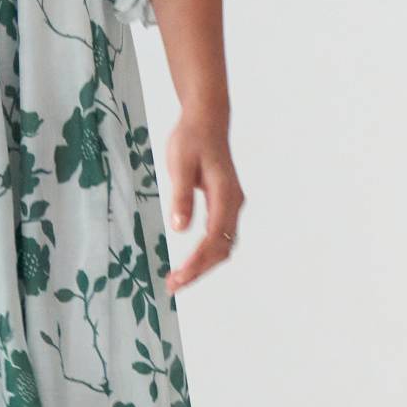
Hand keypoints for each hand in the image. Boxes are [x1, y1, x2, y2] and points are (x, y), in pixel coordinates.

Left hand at [163, 113, 243, 293]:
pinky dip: (206, 253)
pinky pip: (220, 235)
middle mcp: (233, 203)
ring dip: (203, 265)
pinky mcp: (225, 204)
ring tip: (178, 279)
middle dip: (199, 270)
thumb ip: (181, 196)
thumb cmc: (191, 139)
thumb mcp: (179, 164)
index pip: (214, 238)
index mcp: (225, 194)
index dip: (197, 262)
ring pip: (223, 245)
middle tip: (173, 285)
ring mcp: (232, 204)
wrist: (206, 120)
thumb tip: (180, 228)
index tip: (179, 277)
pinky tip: (189, 262)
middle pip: (222, 248)